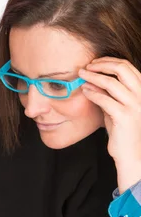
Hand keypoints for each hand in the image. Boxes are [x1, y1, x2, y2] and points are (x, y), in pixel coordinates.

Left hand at [79, 57, 140, 191]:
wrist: (130, 154)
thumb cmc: (122, 131)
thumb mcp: (115, 107)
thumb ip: (108, 93)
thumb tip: (92, 79)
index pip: (127, 66)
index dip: (109, 61)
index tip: (94, 63)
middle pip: (122, 69)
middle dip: (101, 64)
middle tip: (86, 67)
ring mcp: (134, 106)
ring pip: (112, 82)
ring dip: (93, 76)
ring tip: (81, 76)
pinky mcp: (124, 117)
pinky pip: (105, 99)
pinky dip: (93, 93)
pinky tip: (85, 91)